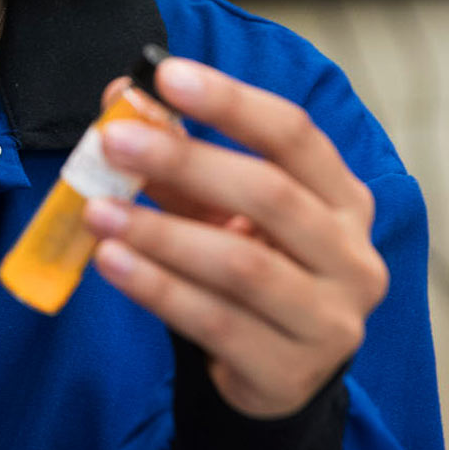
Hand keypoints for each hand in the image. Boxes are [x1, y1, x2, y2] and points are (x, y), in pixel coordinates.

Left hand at [80, 57, 387, 418]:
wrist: (274, 374)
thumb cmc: (250, 267)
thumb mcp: (220, 208)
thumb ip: (179, 153)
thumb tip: (118, 96)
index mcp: (344, 199)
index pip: (295, 135)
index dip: (232, 101)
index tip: (165, 75)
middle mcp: (352, 256)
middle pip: (272, 194)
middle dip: (186, 161)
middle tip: (113, 142)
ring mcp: (330, 320)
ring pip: (241, 265)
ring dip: (160, 233)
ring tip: (96, 211)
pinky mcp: (291, 373)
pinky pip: (215, 322)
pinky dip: (157, 289)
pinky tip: (111, 261)